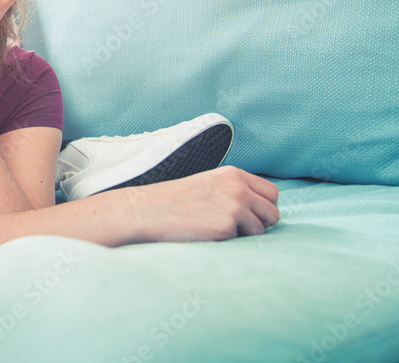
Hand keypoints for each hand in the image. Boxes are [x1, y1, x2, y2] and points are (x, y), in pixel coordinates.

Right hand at [115, 166, 279, 242]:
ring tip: (216, 232)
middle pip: (273, 213)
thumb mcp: (207, 185)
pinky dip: (230, 243)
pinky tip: (208, 236)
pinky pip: (245, 243)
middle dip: (259, 224)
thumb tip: (259, 211)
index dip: (262, 208)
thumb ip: (232, 191)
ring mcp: (233, 205)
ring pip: (262, 230)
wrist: (144, 211)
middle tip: (233, 229)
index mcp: (233, 174)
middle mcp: (237, 186)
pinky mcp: (226, 225)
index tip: (246, 217)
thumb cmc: (173, 203)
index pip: (271, 194)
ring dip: (245, 236)